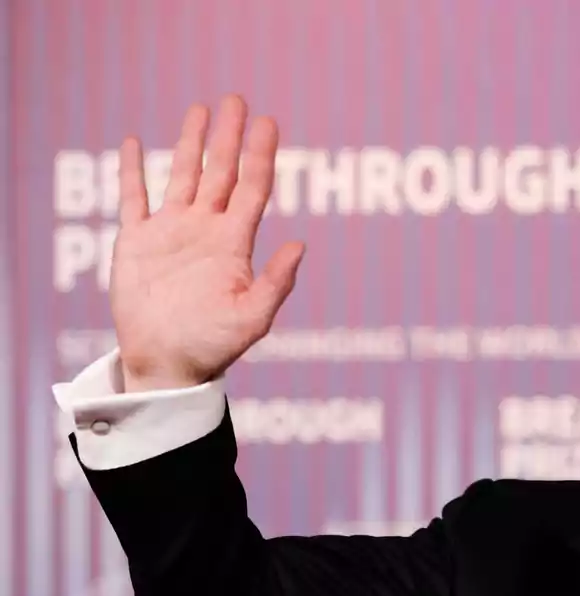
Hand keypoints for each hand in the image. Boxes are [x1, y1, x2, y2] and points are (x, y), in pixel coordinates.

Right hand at [110, 94, 304, 390]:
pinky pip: (133, 198)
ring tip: (200, 109)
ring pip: (182, 175)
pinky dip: (131, 171)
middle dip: (229, 137)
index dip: (261, 155)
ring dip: (190, 143)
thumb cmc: (213, 347)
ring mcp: (171, 233)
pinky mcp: (137, 242)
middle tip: (237, 99)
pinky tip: (132, 143)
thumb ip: (277, 282)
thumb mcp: (252, 318)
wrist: (167, 365)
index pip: (253, 188)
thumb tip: (301, 244)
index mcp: (234, 243)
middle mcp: (206, 230)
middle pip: (221, 172)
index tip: (269, 122)